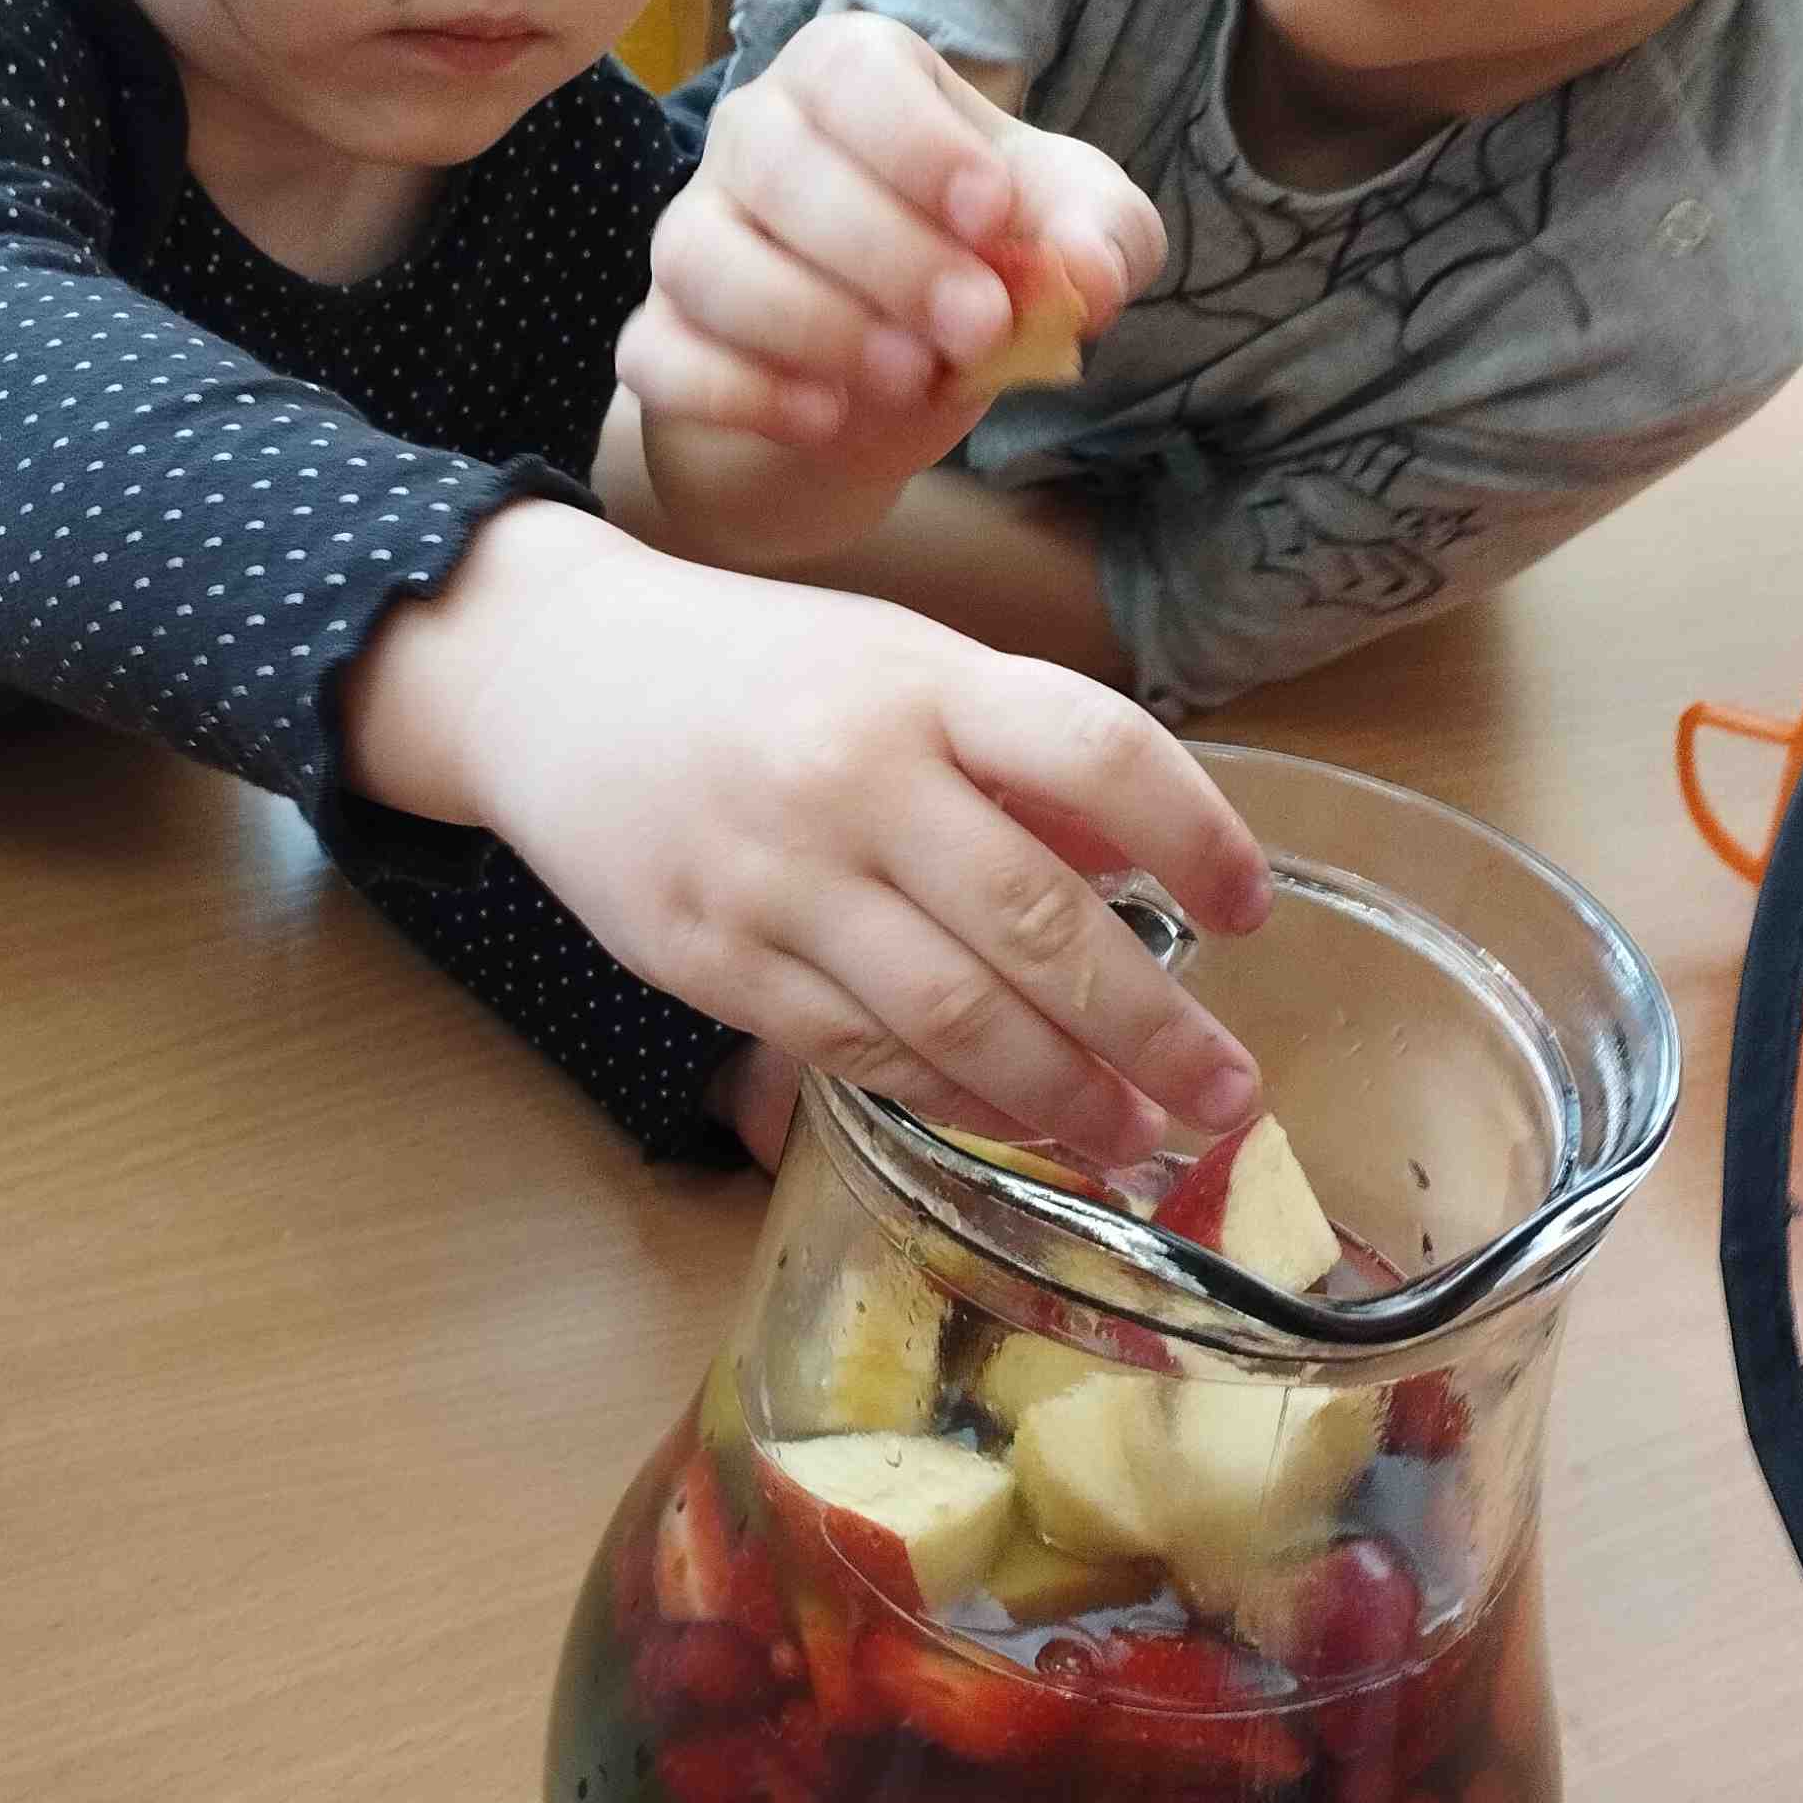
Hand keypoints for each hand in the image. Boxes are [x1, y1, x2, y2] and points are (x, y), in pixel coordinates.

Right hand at [364, 505, 1267, 1163]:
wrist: (550, 678)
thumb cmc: (755, 673)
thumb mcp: (897, 663)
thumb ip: (1014, 758)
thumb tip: (1142, 870)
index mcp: (921, 686)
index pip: (1097, 752)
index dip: (1196, 836)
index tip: (1252, 911)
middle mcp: (853, 780)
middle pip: (1036, 922)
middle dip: (1151, 1028)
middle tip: (1228, 1096)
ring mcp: (775, 880)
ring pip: (949, 1014)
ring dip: (1063, 1094)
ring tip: (1139, 1138)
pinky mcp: (712, 960)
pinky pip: (857, 1050)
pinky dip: (950, 1095)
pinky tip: (1016, 1119)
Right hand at [616, 20, 1158, 537]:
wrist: (904, 371)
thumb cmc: (985, 261)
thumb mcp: (1071, 234)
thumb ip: (1100, 237)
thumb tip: (1088, 278)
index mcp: (852, 76)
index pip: (853, 71)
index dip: (919, 143)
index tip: (994, 218)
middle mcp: (756, 135)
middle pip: (778, 162)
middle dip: (886, 251)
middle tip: (980, 328)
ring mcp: (694, 234)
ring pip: (704, 258)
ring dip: (812, 322)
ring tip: (914, 378)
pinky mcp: (660, 335)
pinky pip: (661, 355)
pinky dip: (737, 392)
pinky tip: (825, 420)